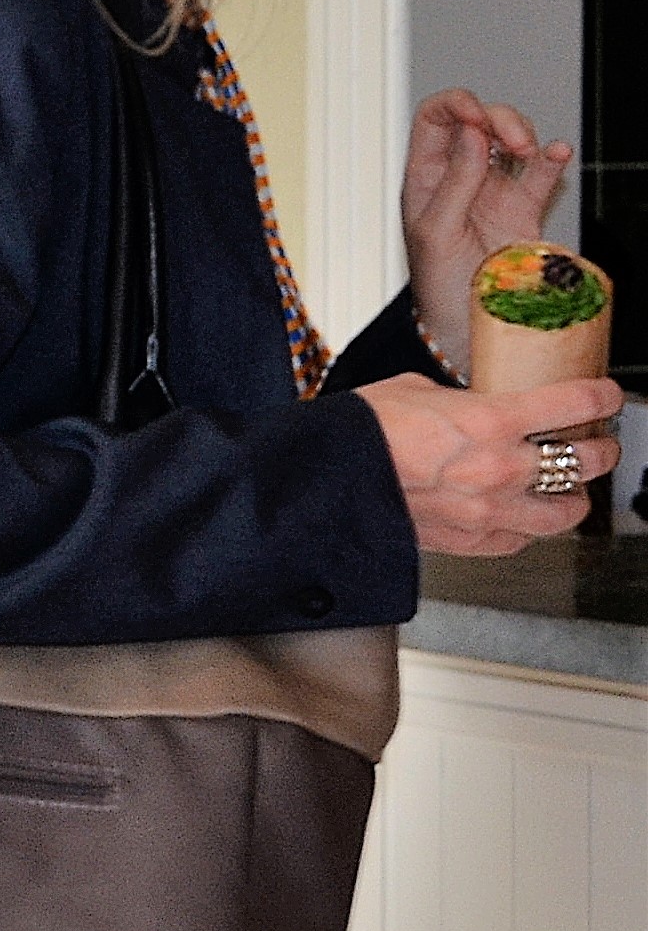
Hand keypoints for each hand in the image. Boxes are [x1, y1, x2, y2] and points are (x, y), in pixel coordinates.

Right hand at [361, 370, 620, 553]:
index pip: (576, 404)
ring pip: (568, 512)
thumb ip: (459, 400)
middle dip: (601, 449)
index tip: (606, 395)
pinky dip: (529, 528)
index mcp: (491, 419)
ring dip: (575, 497)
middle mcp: (502, 467)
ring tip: (571, 488)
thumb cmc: (359, 432)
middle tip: (599, 443)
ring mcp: (490, 510)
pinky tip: (522, 515)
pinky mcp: (470, 540)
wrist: (324, 478)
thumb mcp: (414, 390)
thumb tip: (470, 405)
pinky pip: (521, 540)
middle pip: (588, 461)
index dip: (602, 397)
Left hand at [403, 87, 572, 367]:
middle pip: (480, 120)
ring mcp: (493, 188)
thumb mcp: (434, 232)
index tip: (475, 114)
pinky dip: (552, 158)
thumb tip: (473, 133)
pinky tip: (557, 153)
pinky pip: (541, 174)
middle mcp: (460, 174)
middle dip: (499, 117)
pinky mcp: (524, 208)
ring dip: (524, 134)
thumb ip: (455, 182)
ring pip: (511, 139)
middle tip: (513, 140)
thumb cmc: (436, 283)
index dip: (455, 104)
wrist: (466, 323)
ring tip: (529, 153)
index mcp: (425, 174)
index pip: (435, 118)